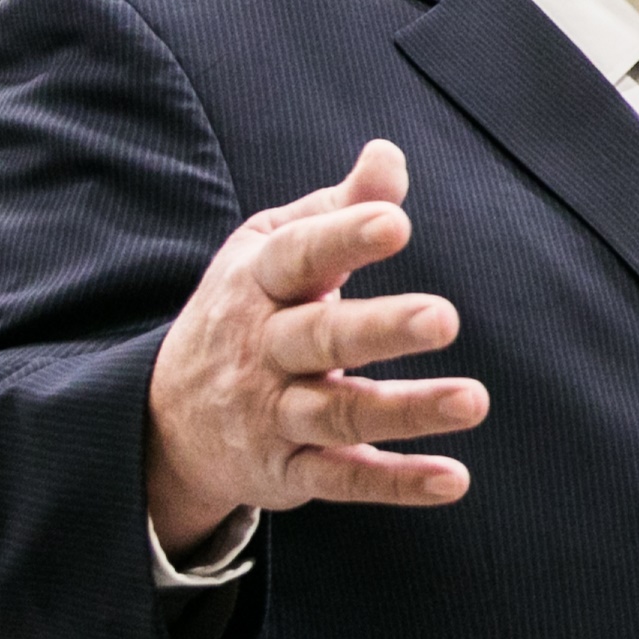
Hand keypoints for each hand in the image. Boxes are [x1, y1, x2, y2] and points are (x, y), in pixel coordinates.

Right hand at [141, 139, 488, 552]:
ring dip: (407, 411)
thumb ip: (336, 209)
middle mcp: (262, 351)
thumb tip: (388, 155)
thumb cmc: (247, 311)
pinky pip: (344, 480)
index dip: (344, 238)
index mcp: (258, 284)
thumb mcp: (271, 250)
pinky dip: (396, 483)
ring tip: (474, 400)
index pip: (299, 256)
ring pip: (339, 415)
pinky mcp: (289, 471)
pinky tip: (453, 479)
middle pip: (321, 339)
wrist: (164, 417)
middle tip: (444, 317)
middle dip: (380, 329)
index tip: (395, 222)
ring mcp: (273, 416)